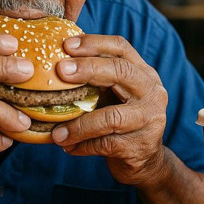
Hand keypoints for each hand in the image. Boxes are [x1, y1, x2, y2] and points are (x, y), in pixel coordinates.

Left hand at [51, 35, 168, 187]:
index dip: (94, 43)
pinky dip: (83, 145)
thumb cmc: (119, 120)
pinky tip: (68, 146)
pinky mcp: (141, 145)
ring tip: (56, 132)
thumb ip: (95, 78)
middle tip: (60, 70)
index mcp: (142, 72)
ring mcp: (149, 119)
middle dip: (89, 68)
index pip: (121, 48)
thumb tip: (52, 60)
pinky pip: (106, 144)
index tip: (66, 45)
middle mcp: (151, 91)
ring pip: (112, 117)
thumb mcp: (113, 94)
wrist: (144, 160)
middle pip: (121, 72)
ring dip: (79, 124)